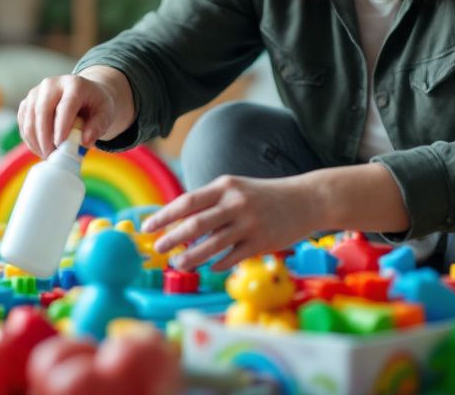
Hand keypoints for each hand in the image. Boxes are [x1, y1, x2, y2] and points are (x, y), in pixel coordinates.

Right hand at [16, 74, 115, 157]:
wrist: (84, 94)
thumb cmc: (95, 105)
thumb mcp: (105, 114)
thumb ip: (97, 127)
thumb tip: (84, 142)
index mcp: (74, 84)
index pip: (65, 105)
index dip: (61, 126)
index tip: (60, 145)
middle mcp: (52, 84)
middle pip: (42, 111)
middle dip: (45, 137)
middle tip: (51, 155)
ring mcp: (36, 92)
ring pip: (29, 119)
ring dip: (36, 141)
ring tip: (48, 155)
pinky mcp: (27, 103)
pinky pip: (23, 124)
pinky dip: (30, 139)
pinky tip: (41, 149)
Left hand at [141, 175, 318, 272]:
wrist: (305, 199)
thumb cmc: (263, 196)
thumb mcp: (236, 189)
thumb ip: (210, 202)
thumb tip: (178, 222)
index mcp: (225, 186)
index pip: (187, 202)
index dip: (164, 216)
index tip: (148, 227)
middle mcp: (235, 203)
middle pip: (195, 224)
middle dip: (172, 238)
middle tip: (158, 249)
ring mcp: (249, 223)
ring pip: (212, 244)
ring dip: (191, 257)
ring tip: (178, 264)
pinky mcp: (261, 241)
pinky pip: (232, 257)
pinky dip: (217, 264)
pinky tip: (209, 268)